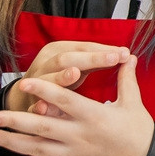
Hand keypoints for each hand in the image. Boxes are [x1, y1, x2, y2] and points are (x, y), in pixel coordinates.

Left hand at [0, 71, 154, 155]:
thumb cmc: (139, 133)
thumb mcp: (134, 104)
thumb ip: (125, 79)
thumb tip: (127, 55)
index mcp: (93, 116)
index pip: (64, 100)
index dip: (44, 90)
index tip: (23, 83)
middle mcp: (79, 136)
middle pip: (41, 127)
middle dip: (12, 121)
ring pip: (36, 150)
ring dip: (9, 143)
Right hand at [4, 41, 128, 113]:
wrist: (25, 96)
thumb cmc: (60, 79)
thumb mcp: (78, 66)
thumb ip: (99, 60)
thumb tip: (129, 56)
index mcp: (59, 50)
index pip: (83, 47)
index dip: (103, 50)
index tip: (124, 53)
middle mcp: (46, 63)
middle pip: (68, 58)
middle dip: (90, 59)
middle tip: (110, 58)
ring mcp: (34, 82)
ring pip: (48, 78)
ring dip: (60, 77)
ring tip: (74, 74)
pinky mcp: (28, 102)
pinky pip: (33, 105)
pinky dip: (38, 107)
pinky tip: (45, 108)